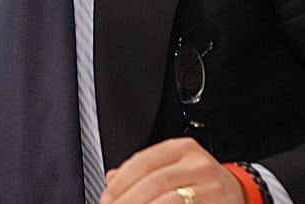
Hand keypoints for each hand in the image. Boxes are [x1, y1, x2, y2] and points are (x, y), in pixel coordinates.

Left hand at [100, 137, 244, 202]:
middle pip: (156, 182)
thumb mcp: (175, 166)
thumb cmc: (201, 183)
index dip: (122, 182)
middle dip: (129, 200)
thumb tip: (111, 179)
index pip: (145, 160)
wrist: (240, 194)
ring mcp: (211, 189)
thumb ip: (144, 170)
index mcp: (183, 149)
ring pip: (170, 200)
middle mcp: (198, 165)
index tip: (106, 197)